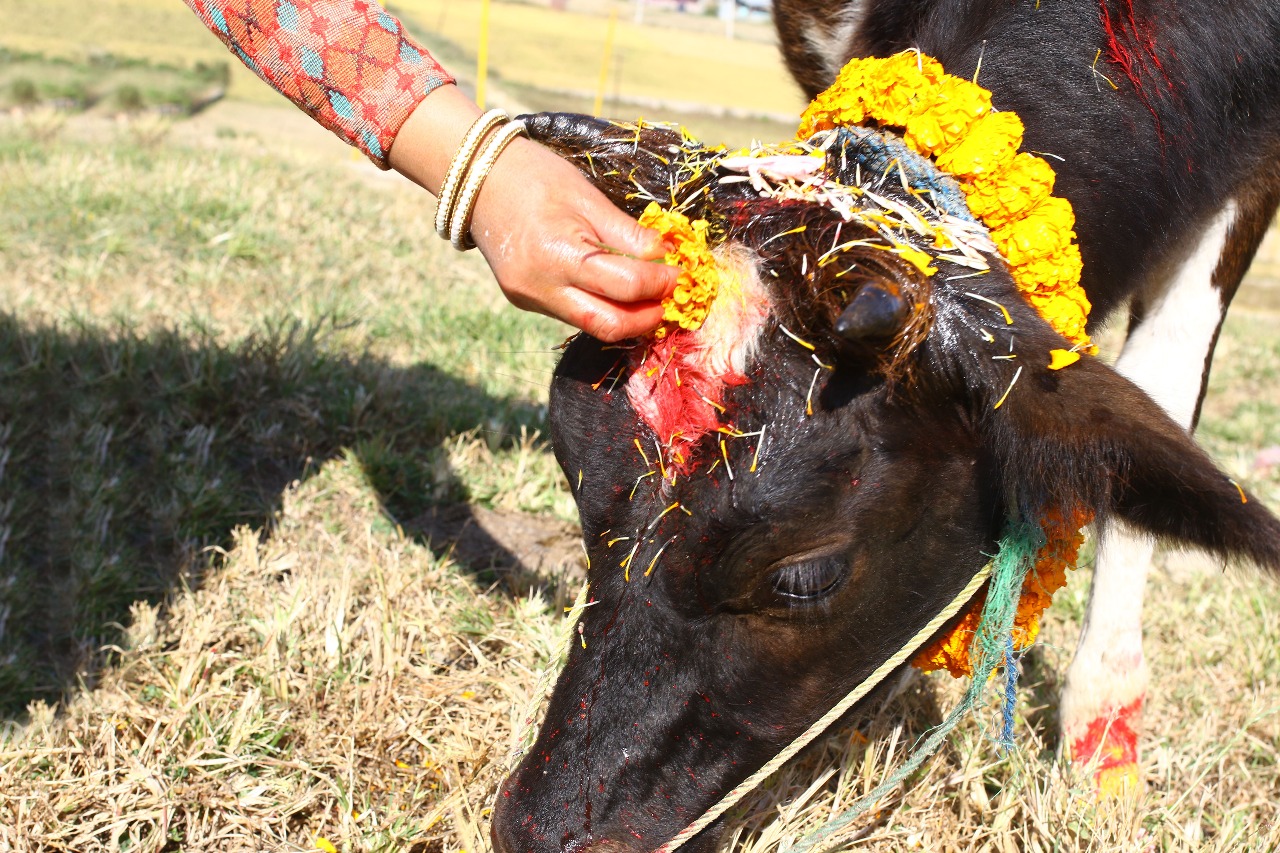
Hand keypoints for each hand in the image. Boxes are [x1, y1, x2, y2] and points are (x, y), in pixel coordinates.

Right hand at [469, 138, 676, 341]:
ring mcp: (531, 298)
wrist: (478, 178)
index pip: (625, 287)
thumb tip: (666, 257)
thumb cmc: (537, 177)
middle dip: (645, 318)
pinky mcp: (526, 300)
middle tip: (668, 299)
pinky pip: (572, 313)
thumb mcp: (589, 198)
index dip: (659, 284)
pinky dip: (600, 305)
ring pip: (590, 324)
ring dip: (625, 316)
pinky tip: (615, 290)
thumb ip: (629, 234)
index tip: (679, 272)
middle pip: (608, 325)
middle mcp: (542, 287)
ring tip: (647, 296)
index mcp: (560, 255)